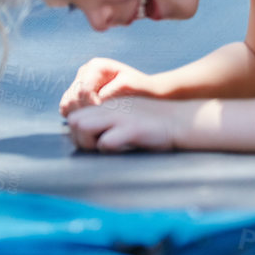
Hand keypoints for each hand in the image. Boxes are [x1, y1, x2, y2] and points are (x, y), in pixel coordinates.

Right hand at [59, 57, 155, 116]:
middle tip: (101, 125)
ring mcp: (78, 82)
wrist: (144, 91)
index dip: (92, 109)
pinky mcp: (76, 94)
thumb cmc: (140, 88)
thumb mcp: (130, 87)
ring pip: (66, 104)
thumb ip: (110, 93)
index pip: (83, 91)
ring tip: (96, 125)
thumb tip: (94, 104)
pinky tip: (92, 123)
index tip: (106, 119)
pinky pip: (66, 108)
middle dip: (85, 114)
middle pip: (72, 98)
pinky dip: (75, 117)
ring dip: (79, 117)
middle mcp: (84, 72)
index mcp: (96, 66)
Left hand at [64, 94, 181, 151]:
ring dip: (88, 143)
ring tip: (104, 149)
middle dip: (79, 138)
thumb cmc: (155, 123)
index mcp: (109, 104)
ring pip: (82, 127)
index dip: (77, 132)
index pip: (76, 115)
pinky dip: (108, 149)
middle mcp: (111, 108)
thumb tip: (90, 138)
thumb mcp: (128, 113)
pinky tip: (120, 150)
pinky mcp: (132, 129)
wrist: (181, 120)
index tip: (90, 142)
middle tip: (94, 148)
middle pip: (74, 120)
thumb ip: (109, 120)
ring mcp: (121, 117)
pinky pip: (106, 141)